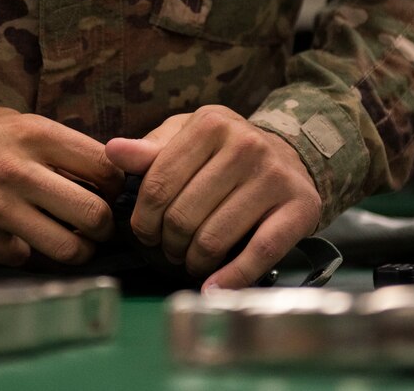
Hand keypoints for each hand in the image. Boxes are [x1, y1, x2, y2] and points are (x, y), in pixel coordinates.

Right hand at [0, 107, 123, 266]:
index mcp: (35, 135)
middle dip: (104, 227)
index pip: (105, 168)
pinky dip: (29, 252)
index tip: (108, 192)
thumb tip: (108, 176)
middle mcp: (19, 171)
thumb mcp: (19, 123)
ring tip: (73, 243)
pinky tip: (21, 237)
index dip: (116, 185)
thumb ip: (60, 147)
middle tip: (97, 227)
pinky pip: (25, 259)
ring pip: (67, 248)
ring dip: (77, 251)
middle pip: (94, 215)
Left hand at [105, 106, 320, 289]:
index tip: (144, 233)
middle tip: (169, 249)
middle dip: (167, 243)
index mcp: (210, 124)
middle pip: (182, 215)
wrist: (292, 157)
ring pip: (214, 238)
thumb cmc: (225, 151)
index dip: (143, 218)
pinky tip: (213, 289)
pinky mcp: (300, 208)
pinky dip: (231, 278)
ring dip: (193, 261)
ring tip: (190, 260)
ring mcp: (275, 178)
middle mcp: (245, 146)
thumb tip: (112, 151)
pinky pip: (258, 253)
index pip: (158, 184)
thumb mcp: (186, 138)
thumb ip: (150, 151)